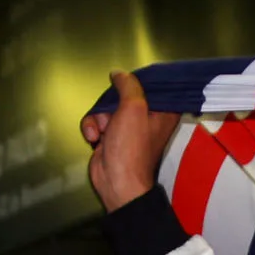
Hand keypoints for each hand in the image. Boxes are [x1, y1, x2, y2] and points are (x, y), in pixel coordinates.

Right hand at [80, 71, 180, 212]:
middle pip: (123, 94)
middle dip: (110, 104)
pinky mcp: (109, 136)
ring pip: (106, 107)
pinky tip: (94, 138)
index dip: (138, 81)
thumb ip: (128, 85)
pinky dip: (91, 128)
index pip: (153, 86)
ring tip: (102, 131)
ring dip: (98, 117)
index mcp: (162, 112)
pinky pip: (96, 121)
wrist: (115, 181)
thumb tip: (119, 74)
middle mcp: (147, 119)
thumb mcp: (133, 107)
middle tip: (111, 114)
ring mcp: (126, 128)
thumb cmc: (131, 149)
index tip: (126, 80)